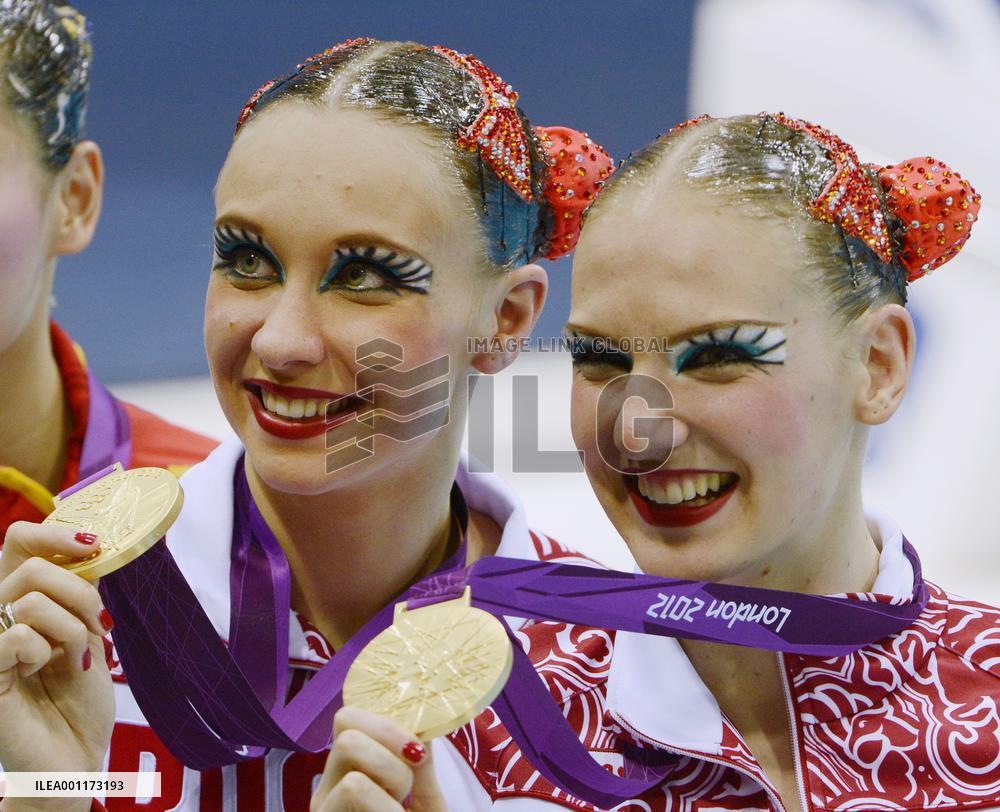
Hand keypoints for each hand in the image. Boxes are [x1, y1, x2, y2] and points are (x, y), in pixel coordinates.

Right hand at [0, 522, 114, 774]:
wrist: (74, 755)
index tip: (93, 543)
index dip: (54, 533)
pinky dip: (48, 652)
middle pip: (32, 567)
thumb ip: (81, 592)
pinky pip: (19, 636)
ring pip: (30, 600)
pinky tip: (46, 673)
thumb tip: (91, 549)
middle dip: (79, 592)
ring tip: (76, 657)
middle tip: (97, 624)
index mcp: (19, 600)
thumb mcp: (89, 631)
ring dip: (72, 628)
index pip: (19, 541)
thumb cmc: (79, 698)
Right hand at [311, 707, 447, 811]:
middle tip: (406, 787)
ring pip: (352, 781)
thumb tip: (422, 727)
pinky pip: (355, 798)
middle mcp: (327, 790)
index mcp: (348, 771)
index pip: (348, 719)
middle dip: (390, 753)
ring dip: (392, 793)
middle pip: (346, 733)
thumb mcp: (426, 805)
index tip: (417, 751)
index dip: (386, 724)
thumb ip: (421, 768)